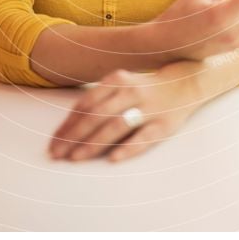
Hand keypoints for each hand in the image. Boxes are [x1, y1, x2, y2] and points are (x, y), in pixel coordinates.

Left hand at [48, 61, 203, 162]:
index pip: (86, 104)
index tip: (53, 143)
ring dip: (93, 144)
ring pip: (116, 127)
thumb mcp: (121, 84)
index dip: (67, 124)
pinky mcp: (163, 125)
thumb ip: (98, 101)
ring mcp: (148, 108)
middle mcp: (131, 92)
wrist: (185, 83)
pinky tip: (112, 159)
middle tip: (57, 155)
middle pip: (97, 116)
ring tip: (76, 158)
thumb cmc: (143, 88)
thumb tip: (68, 126)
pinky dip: (127, 149)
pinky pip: (143, 139)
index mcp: (117, 80)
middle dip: (73, 137)